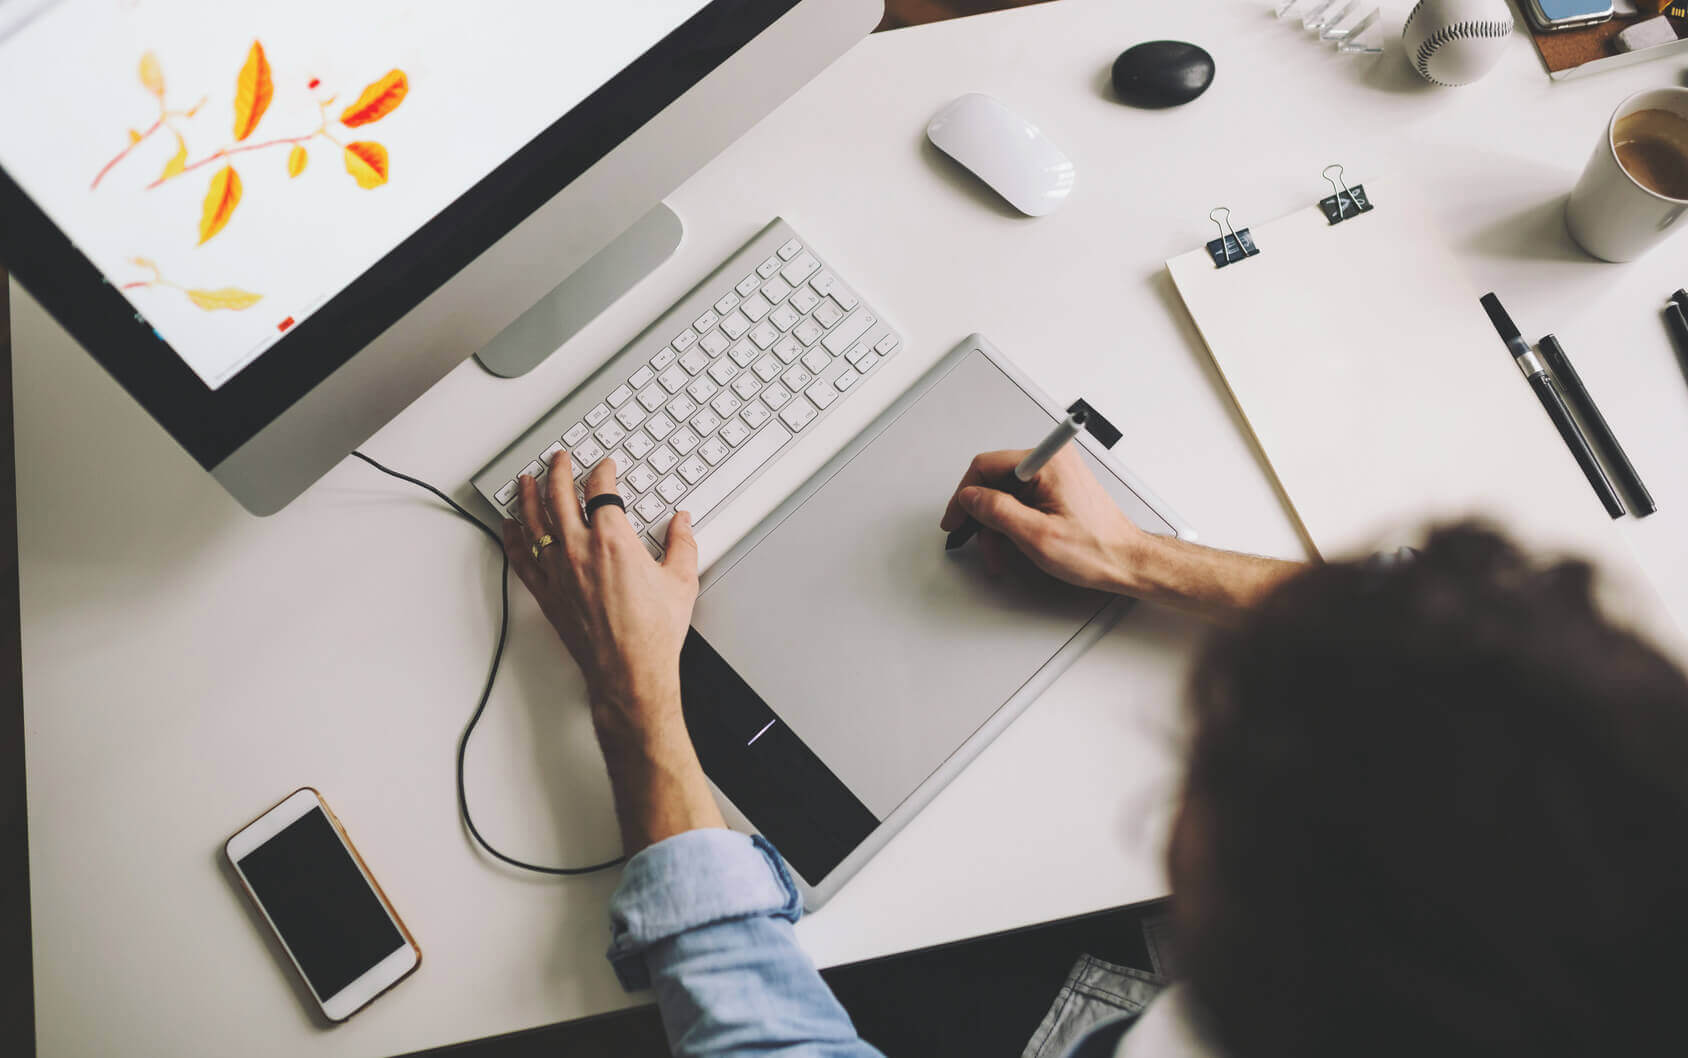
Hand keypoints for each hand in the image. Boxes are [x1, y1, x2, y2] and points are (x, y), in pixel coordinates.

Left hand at [503, 452, 724, 851]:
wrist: (631, 673)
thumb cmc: (653, 634)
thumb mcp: (681, 581)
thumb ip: (682, 543)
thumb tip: (682, 521)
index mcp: (614, 541)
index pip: (601, 490)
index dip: (602, 472)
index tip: (604, 467)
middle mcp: (580, 552)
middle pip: (560, 497)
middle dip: (559, 472)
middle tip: (559, 459)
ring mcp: (558, 573)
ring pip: (534, 522)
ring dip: (529, 496)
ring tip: (527, 479)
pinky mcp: (547, 595)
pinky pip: (521, 558)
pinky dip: (513, 538)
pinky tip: (510, 526)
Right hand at [939, 446, 1147, 593]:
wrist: (1127, 561)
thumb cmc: (1097, 549)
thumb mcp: (1036, 535)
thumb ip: (997, 511)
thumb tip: (971, 498)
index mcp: (1047, 462)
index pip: (987, 465)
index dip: (965, 495)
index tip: (956, 518)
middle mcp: (1052, 461)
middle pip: (996, 482)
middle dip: (984, 517)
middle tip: (981, 543)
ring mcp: (1056, 474)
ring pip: (1007, 495)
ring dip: (998, 526)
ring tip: (1002, 554)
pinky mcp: (1058, 488)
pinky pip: (1023, 500)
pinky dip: (1013, 524)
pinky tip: (1015, 544)